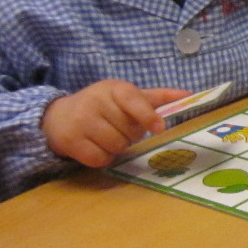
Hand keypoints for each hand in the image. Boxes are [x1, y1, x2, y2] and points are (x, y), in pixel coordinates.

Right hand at [42, 80, 189, 166]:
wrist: (59, 116)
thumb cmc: (102, 106)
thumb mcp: (127, 96)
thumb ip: (156, 97)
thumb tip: (189, 95)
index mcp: (114, 88)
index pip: (133, 100)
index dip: (148, 115)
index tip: (160, 128)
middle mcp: (95, 101)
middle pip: (130, 131)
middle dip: (130, 135)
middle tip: (119, 128)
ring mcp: (81, 121)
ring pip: (116, 146)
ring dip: (117, 148)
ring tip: (107, 137)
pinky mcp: (71, 141)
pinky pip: (100, 159)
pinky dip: (103, 158)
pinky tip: (96, 147)